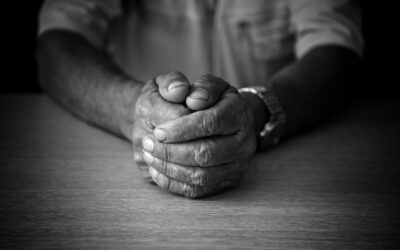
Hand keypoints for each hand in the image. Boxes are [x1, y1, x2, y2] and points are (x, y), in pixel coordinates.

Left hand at [141, 74, 260, 197]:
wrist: (230, 121)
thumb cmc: (213, 101)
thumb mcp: (208, 85)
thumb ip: (199, 86)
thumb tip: (189, 98)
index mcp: (239, 113)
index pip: (210, 123)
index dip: (182, 129)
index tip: (158, 130)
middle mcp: (244, 142)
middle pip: (206, 153)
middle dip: (171, 151)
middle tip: (148, 143)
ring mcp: (237, 165)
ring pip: (201, 175)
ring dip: (170, 167)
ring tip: (148, 155)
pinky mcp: (227, 182)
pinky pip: (199, 190)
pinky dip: (174, 183)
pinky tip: (157, 170)